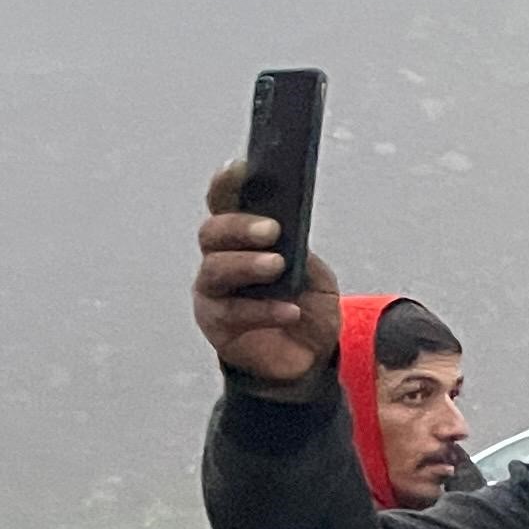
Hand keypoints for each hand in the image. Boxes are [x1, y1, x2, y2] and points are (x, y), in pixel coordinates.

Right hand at [192, 160, 342, 398]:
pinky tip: (289, 310)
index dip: (228, 184)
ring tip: (276, 266)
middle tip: (271, 230)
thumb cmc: (306, 309)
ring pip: (215, 270)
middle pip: (212, 233)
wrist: (306, 361)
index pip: (226, 204)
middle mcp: (219, 260)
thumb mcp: (316, 277)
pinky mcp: (216, 325)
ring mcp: (213, 292)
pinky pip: (233, 312)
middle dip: (240, 226)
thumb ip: (302, 254)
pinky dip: (263, 309)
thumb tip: (292, 239)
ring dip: (246, 264)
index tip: (241, 168)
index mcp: (242, 240)